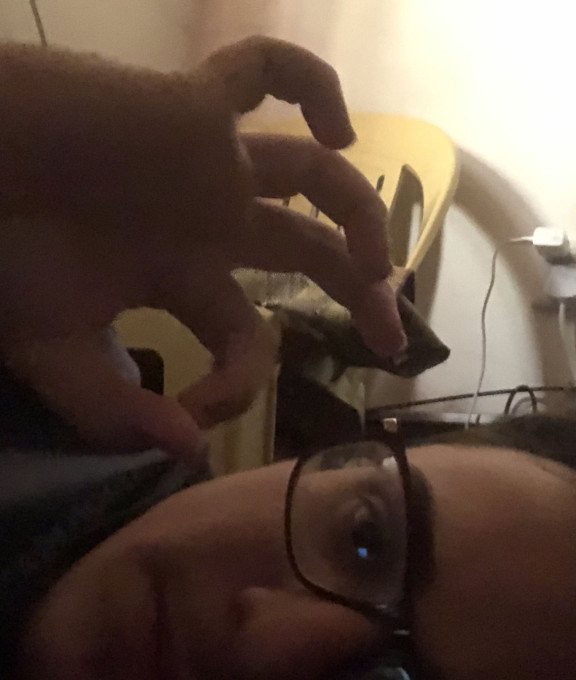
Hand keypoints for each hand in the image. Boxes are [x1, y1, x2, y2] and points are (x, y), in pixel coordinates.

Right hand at [0, 37, 404, 462]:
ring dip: (361, 215)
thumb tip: (188, 450)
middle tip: (393, 345)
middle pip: (308, 254)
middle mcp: (207, 223)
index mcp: (178, 279)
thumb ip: (115, 410)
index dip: (235, 387)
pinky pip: (259, 71)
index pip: (244, 339)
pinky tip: (338, 126)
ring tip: (379, 265)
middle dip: (360, 297)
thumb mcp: (52, 354)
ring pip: (313, 175)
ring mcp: (206, 164)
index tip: (197, 413)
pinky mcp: (189, 108)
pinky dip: (306, 82)